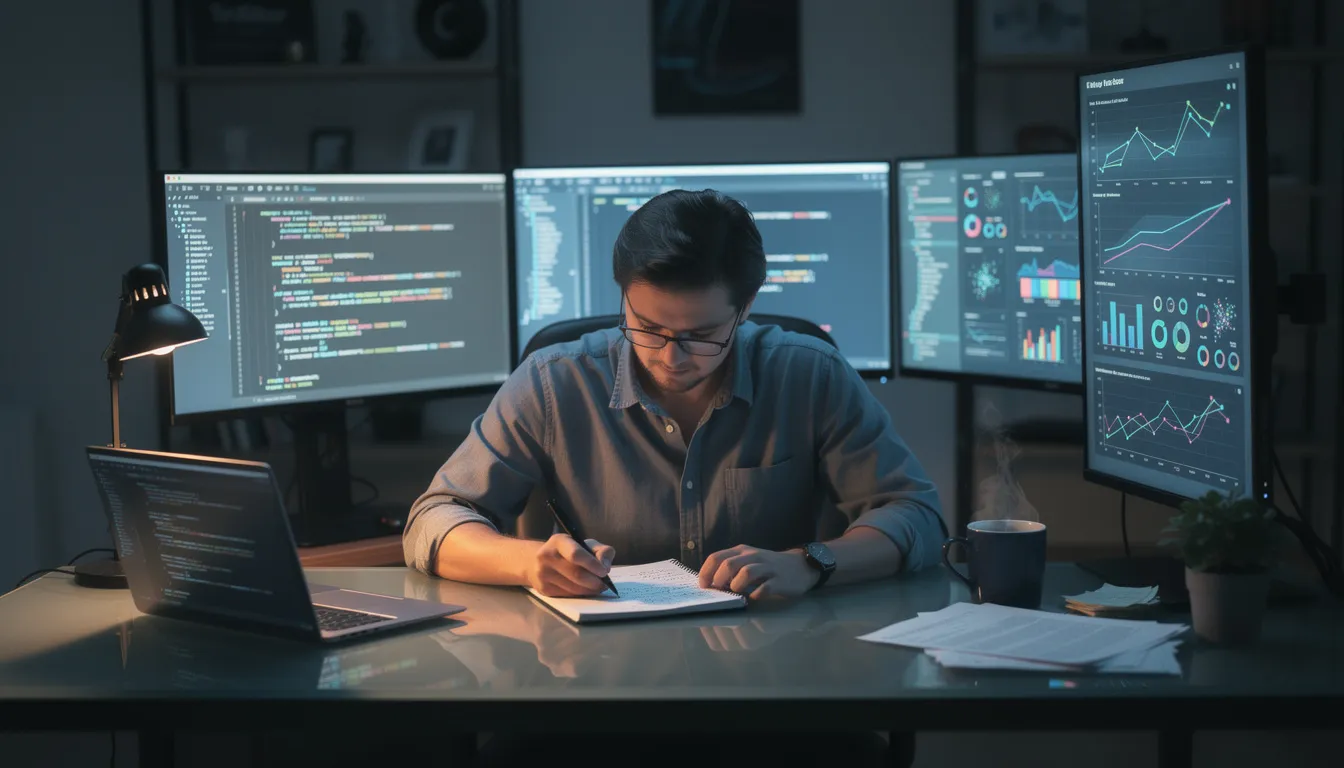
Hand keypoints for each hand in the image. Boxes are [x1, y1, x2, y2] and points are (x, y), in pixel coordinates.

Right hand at [524, 534, 614, 596]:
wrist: (536, 562)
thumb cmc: (568, 551)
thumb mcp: (585, 544)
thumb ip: (601, 551)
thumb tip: (605, 566)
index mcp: (558, 541)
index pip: (576, 554)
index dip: (592, 564)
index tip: (604, 572)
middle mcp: (546, 556)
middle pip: (576, 574)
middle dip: (594, 581)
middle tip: (604, 584)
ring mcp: (543, 574)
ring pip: (573, 588)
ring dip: (590, 590)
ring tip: (597, 587)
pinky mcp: (544, 589)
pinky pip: (568, 595)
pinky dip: (581, 594)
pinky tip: (585, 590)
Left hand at [698, 545, 818, 599]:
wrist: (800, 566)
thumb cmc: (768, 566)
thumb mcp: (748, 560)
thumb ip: (731, 567)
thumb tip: (710, 583)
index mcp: (742, 551)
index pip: (717, 557)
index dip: (706, 572)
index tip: (703, 585)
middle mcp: (753, 556)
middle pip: (729, 564)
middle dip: (719, 580)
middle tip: (719, 590)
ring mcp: (767, 568)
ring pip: (746, 573)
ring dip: (736, 586)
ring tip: (736, 593)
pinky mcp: (780, 580)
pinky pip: (765, 588)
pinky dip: (756, 595)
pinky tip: (754, 598)